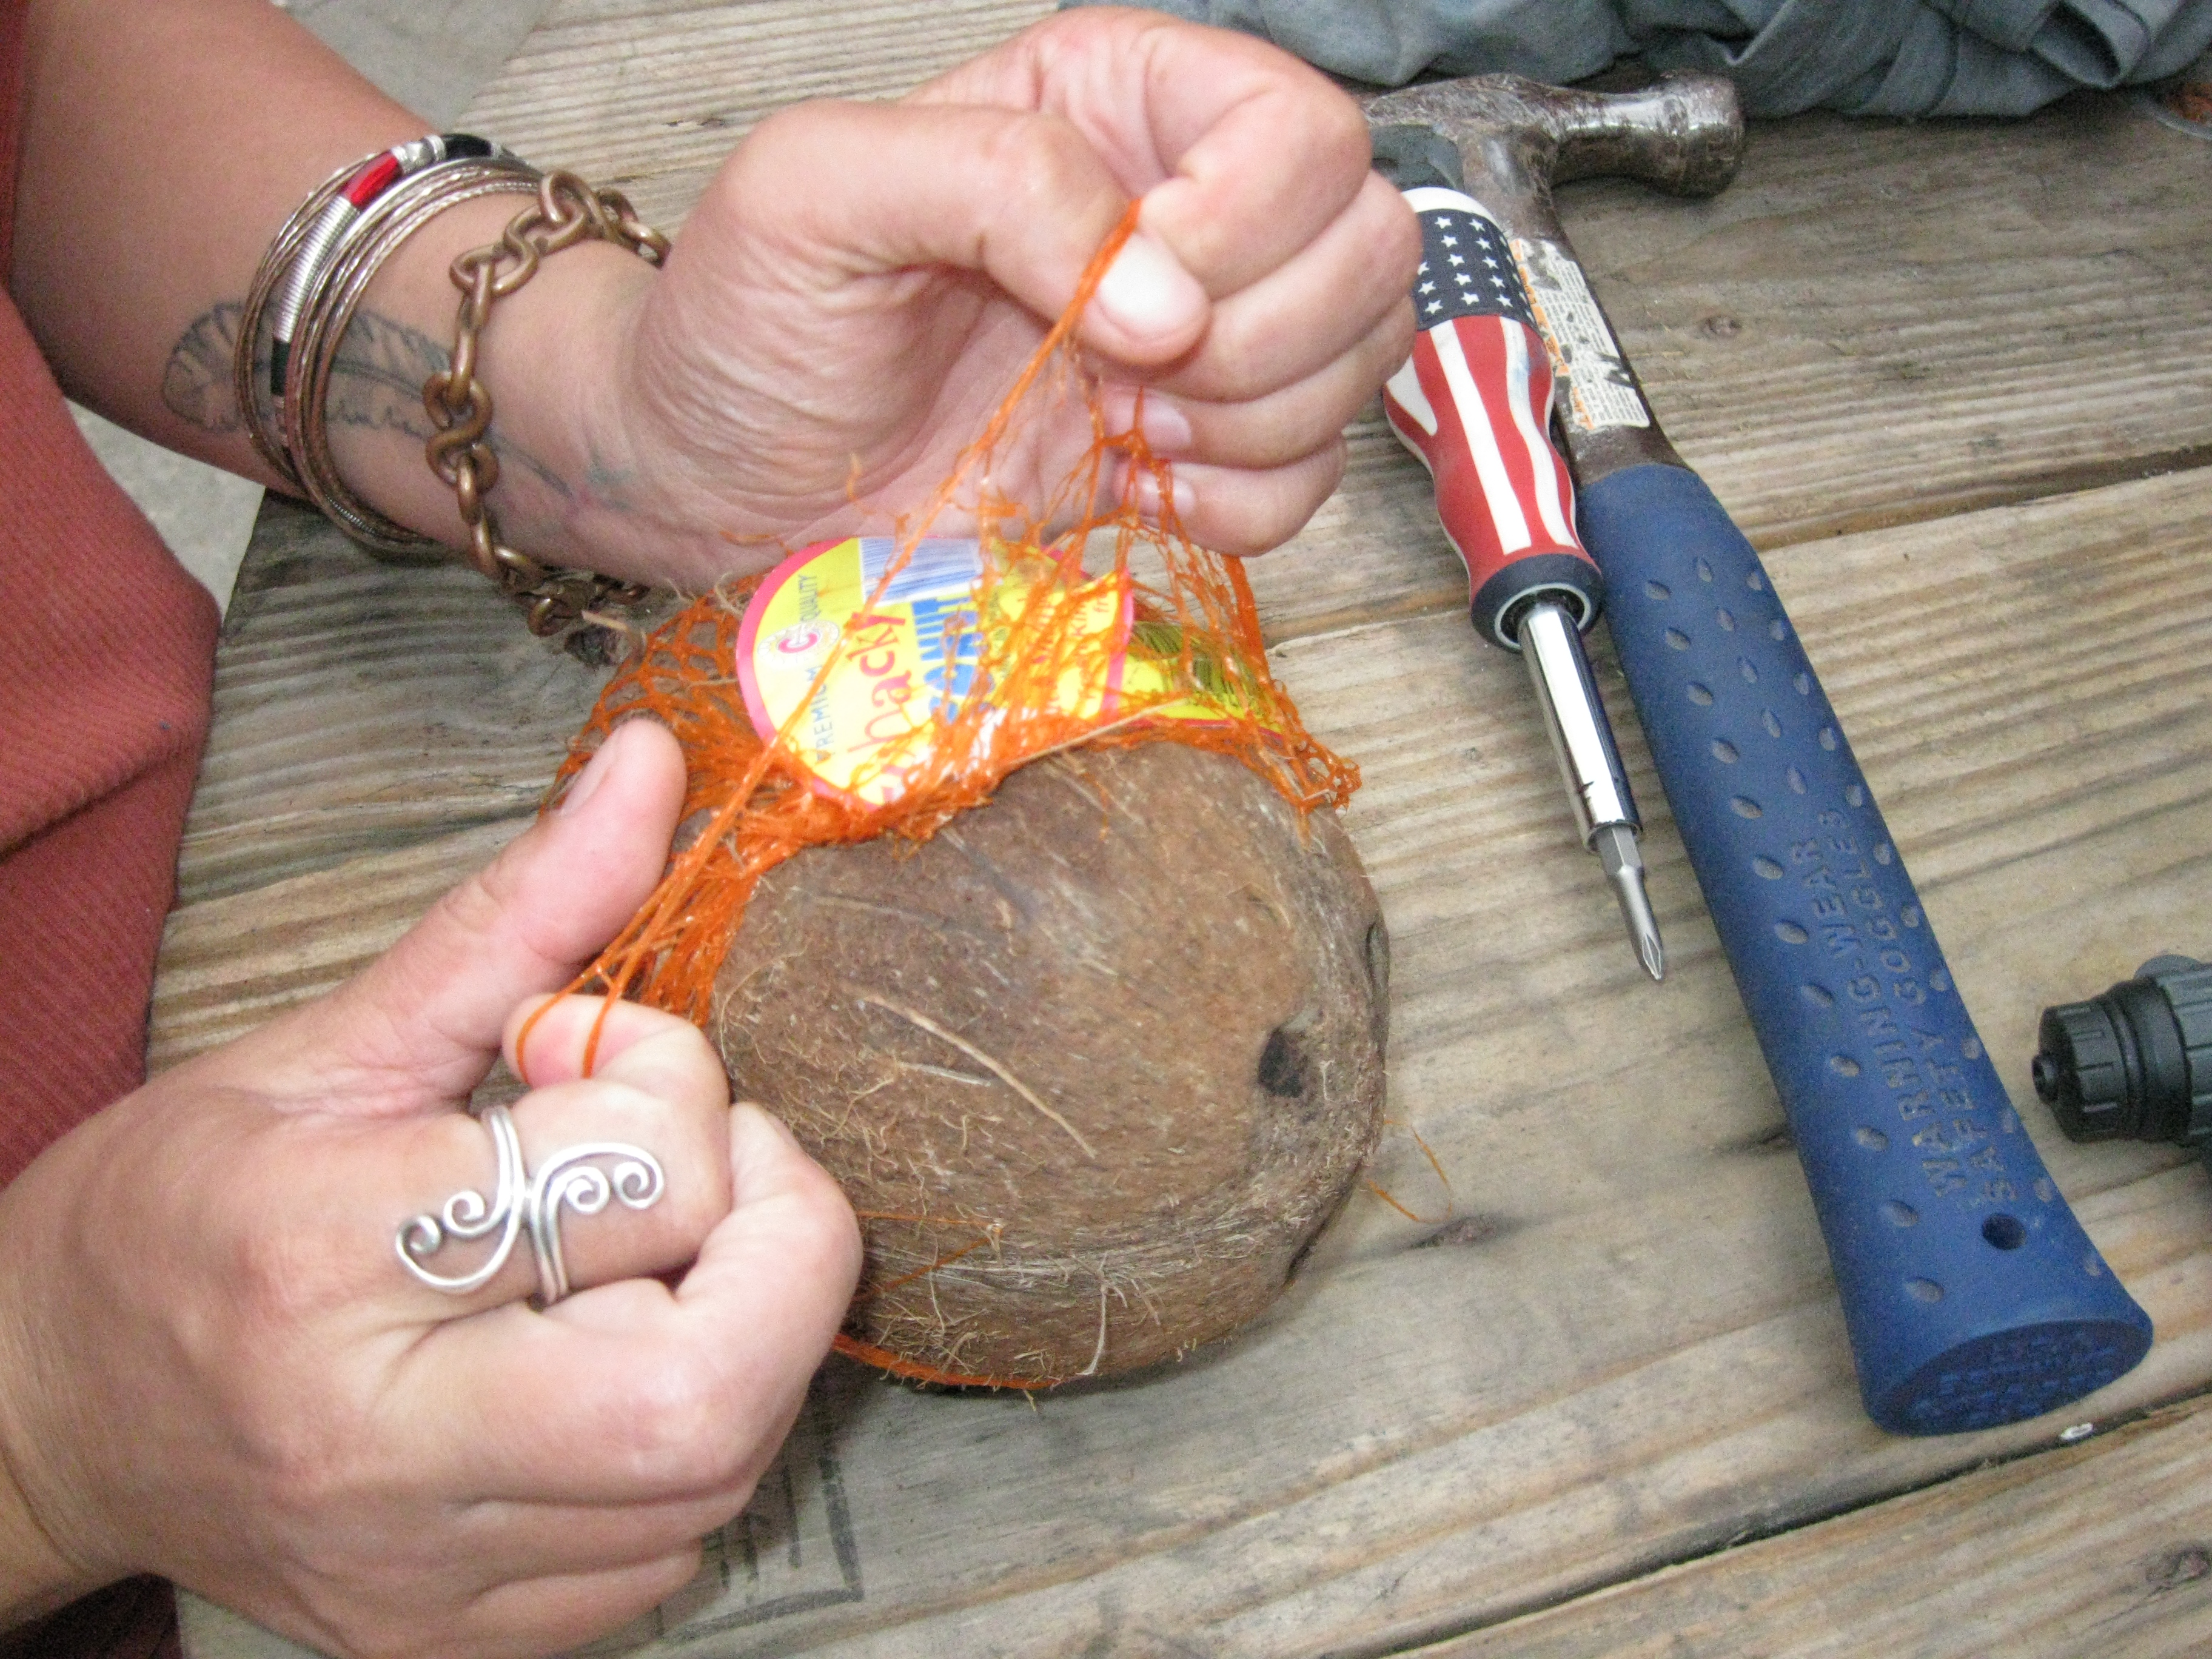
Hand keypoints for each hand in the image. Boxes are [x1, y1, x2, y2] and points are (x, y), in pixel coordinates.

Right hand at [0, 720, 860, 1658]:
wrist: (35, 1418)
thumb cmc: (172, 1214)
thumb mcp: (331, 1040)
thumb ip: (518, 911)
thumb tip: (653, 762)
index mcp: (328, 1251)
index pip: (633, 1173)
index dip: (675, 1083)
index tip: (592, 1058)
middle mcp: (381, 1438)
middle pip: (707, 1382)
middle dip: (780, 1240)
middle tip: (713, 1169)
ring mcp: (424, 1569)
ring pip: (715, 1473)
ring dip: (747, 1332)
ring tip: (655, 1256)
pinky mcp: (455, 1644)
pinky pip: (672, 1555)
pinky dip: (693, 1448)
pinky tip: (615, 1364)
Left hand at [561, 6, 1418, 582]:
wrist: (718, 482)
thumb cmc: (744, 325)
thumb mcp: (818, 191)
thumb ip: (997, 181)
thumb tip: (1165, 301)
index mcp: (1111, 102)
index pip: (1303, 130)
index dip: (1244, 227)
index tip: (1126, 308)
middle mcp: (1184, 208)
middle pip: (1368, 244)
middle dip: (1260, 338)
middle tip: (1119, 381)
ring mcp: (1201, 340)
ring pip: (1363, 363)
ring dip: (1254, 424)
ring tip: (1114, 429)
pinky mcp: (1194, 458)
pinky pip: (1310, 484)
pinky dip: (1242, 505)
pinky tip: (1133, 487)